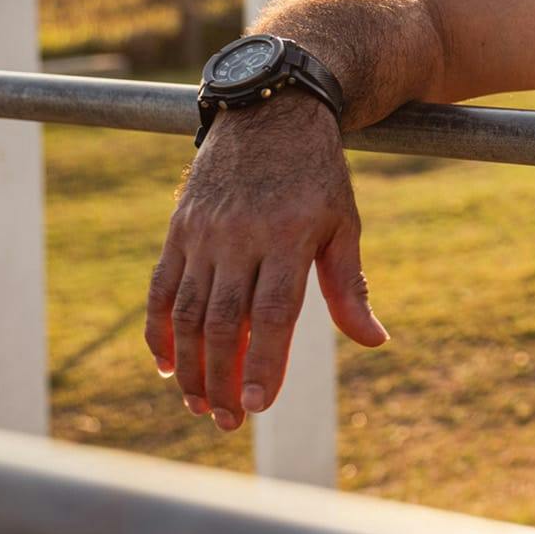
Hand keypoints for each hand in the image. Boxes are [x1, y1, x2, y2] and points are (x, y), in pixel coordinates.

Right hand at [145, 94, 387, 430]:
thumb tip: (375, 341)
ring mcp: (203, 233)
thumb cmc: (317, 175)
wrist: (270, 111)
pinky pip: (161, 289)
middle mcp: (240, 236)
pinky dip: (159, 331)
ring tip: (200, 406)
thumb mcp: (344, 224)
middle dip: (221, 378)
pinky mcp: (178, 229)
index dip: (264, 362)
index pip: (273, 312)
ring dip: (189, 366)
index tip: (257, 406)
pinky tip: (165, 367)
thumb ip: (349, 286)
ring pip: (188, 312)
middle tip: (228, 422)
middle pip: (225, 321)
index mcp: (288, 236)